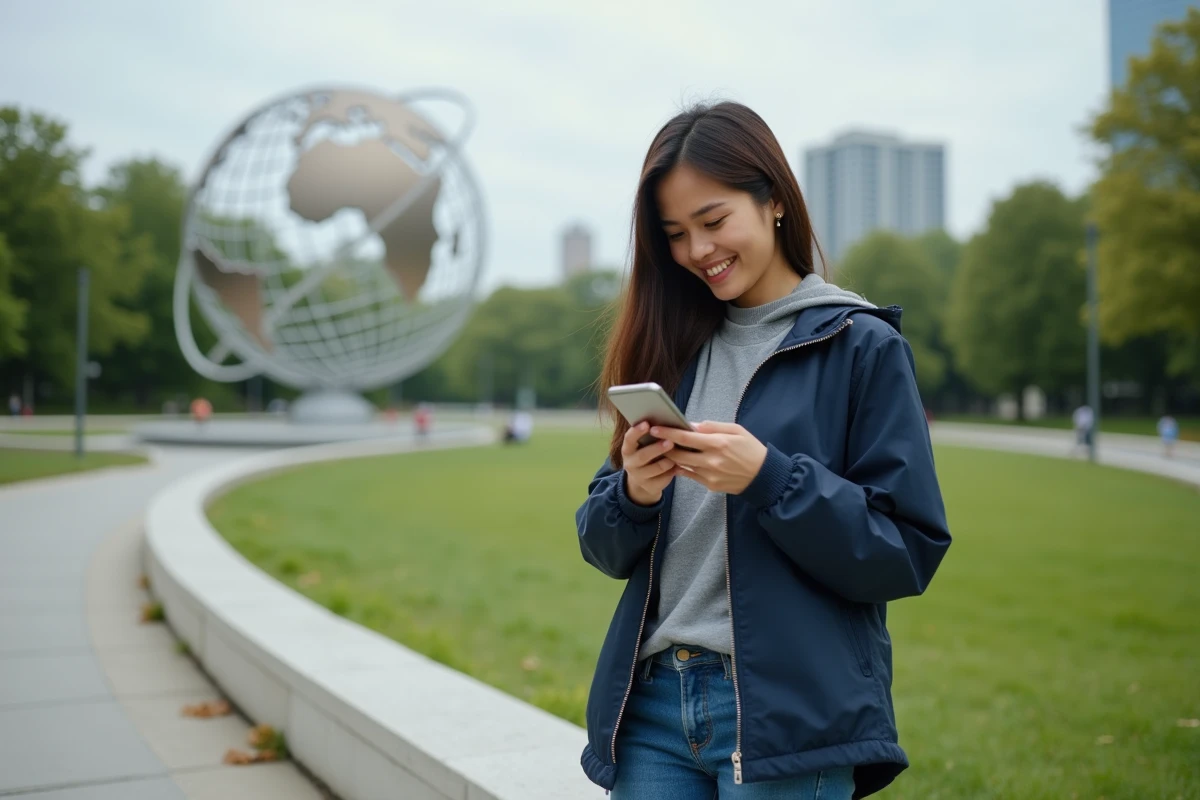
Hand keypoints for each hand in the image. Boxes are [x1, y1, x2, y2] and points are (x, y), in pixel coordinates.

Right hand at [621, 422, 681, 505]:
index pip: (629, 439)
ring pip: (656, 469)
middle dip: (657, 449)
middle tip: (670, 442)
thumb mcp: (645, 446)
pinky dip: (673, 472)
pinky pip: (664, 479)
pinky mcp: (650, 487)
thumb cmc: (648, 455)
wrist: (644, 481)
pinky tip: (679, 467)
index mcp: (628, 449)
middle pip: (642, 456)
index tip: (647, 424)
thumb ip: (652, 437)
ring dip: (668, 461)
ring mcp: (639, 477)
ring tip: (678, 456)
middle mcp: (630, 463)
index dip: (637, 431)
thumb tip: (668, 424)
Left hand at [652, 421, 767, 494]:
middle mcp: (711, 460)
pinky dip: (681, 468)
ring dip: (671, 457)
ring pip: (682, 466)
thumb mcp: (736, 430)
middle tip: (654, 439)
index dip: (668, 433)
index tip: (655, 428)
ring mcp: (710, 475)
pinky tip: (677, 461)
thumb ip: (713, 426)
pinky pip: (690, 475)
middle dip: (664, 446)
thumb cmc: (751, 449)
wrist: (764, 476)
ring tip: (663, 449)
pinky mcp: (710, 485)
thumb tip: (691, 424)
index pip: (685, 437)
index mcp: (718, 443)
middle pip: (678, 454)